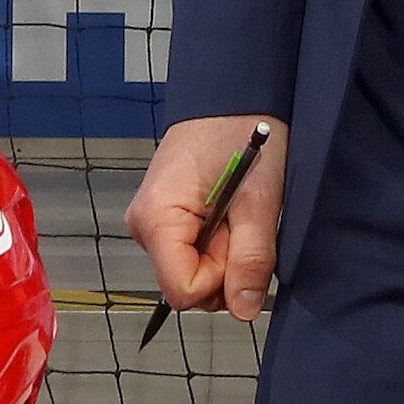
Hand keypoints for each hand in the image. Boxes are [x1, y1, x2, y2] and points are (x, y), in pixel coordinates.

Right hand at [125, 116, 287, 322]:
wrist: (232, 93)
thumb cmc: (243, 132)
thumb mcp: (259, 198)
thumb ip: (251, 258)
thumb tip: (244, 310)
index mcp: (157, 220)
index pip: (184, 291)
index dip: (221, 278)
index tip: (240, 239)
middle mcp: (144, 226)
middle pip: (188, 285)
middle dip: (226, 267)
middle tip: (243, 220)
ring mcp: (152, 224)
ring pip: (193, 271)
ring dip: (225, 254)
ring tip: (238, 211)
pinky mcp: (166, 219)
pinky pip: (193, 252)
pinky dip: (219, 242)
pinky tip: (229, 211)